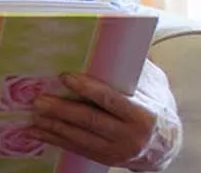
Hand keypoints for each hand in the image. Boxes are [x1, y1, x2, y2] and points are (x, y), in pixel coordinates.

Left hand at [29, 72, 166, 169]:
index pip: (111, 100)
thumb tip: (116, 42)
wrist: (166, 145)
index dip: (88, 88)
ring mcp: (117, 151)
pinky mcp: (106, 159)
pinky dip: (55, 140)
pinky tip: (37, 132)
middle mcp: (130, 136)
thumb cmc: (156, 106)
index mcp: (143, 115)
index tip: (65, 77)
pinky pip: (77, 149)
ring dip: (54, 126)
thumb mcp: (154, 85)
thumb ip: (136, 68)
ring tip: (34, 115)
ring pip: (80, 137)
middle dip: (62, 110)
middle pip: (90, 121)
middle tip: (39, 100)